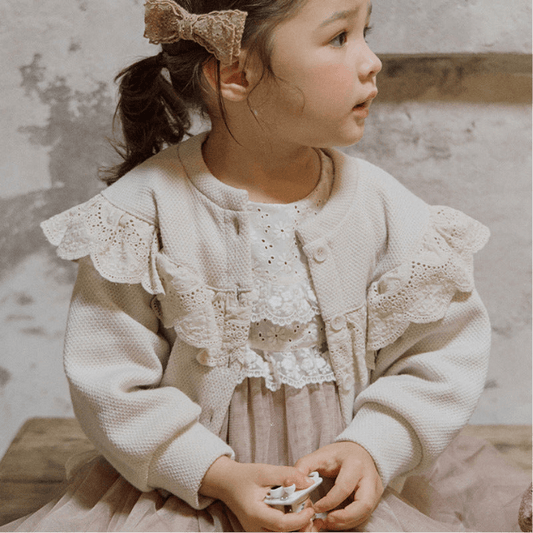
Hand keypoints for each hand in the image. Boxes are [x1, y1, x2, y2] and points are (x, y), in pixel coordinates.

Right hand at [200, 456, 316, 531]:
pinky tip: (294, 510)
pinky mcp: (261, 530)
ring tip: (302, 507)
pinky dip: (289, 524)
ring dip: (296, 524)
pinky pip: (279, 532)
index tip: (311, 508)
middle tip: (308, 506)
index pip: (282, 525)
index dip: (300, 519)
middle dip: (301, 524)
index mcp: (255, 514)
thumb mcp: (264, 471)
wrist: (227, 483)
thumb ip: (286, 475)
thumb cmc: (243, 477)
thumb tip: (308, 482)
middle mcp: (256, 528)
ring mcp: (257, 531)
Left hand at [295, 442, 383, 530]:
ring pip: (365, 513)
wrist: (358, 452)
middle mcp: (369, 478)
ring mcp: (375, 489)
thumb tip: (294, 485)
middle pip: (363, 505)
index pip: (344, 488)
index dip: (329, 502)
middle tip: (327, 521)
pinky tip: (336, 520)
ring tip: (328, 522)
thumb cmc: (339, 455)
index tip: (316, 508)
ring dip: (346, 522)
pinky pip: (364, 515)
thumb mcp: (320, 455)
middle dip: (344, 518)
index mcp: (355, 464)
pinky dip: (350, 521)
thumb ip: (304, 466)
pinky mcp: (376, 499)